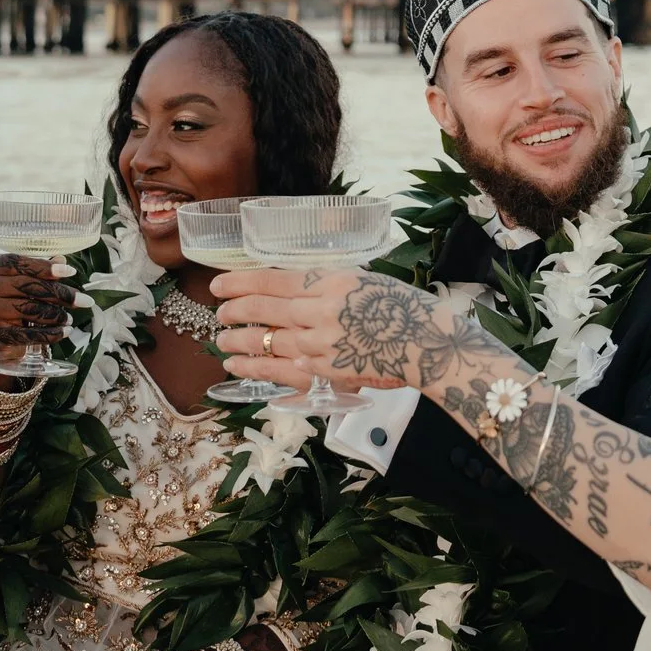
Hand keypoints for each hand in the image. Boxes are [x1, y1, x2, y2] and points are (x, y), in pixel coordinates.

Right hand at [0, 254, 76, 372]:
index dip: (46, 268)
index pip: (20, 263)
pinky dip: (50, 334)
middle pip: (28, 286)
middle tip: (83, 301)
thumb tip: (62, 260)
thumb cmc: (11, 300)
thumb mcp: (22, 281)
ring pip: (29, 310)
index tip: (71, 272)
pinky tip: (65, 332)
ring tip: (71, 318)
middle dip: (60, 294)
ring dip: (56, 315)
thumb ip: (40, 270)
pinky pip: (28, 334)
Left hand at [211, 267, 476, 391]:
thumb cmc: (404, 309)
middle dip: (236, 311)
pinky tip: (240, 366)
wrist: (431, 344)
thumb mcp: (364, 281)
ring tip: (222, 341)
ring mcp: (324, 343)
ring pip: (270, 341)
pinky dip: (258, 368)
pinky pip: (284, 369)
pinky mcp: (328, 371)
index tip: (220, 284)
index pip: (275, 279)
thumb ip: (327, 286)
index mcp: (333, 280)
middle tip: (219, 313)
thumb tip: (292, 290)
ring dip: (240, 341)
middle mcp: (324, 309)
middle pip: (266, 309)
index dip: (242, 282)